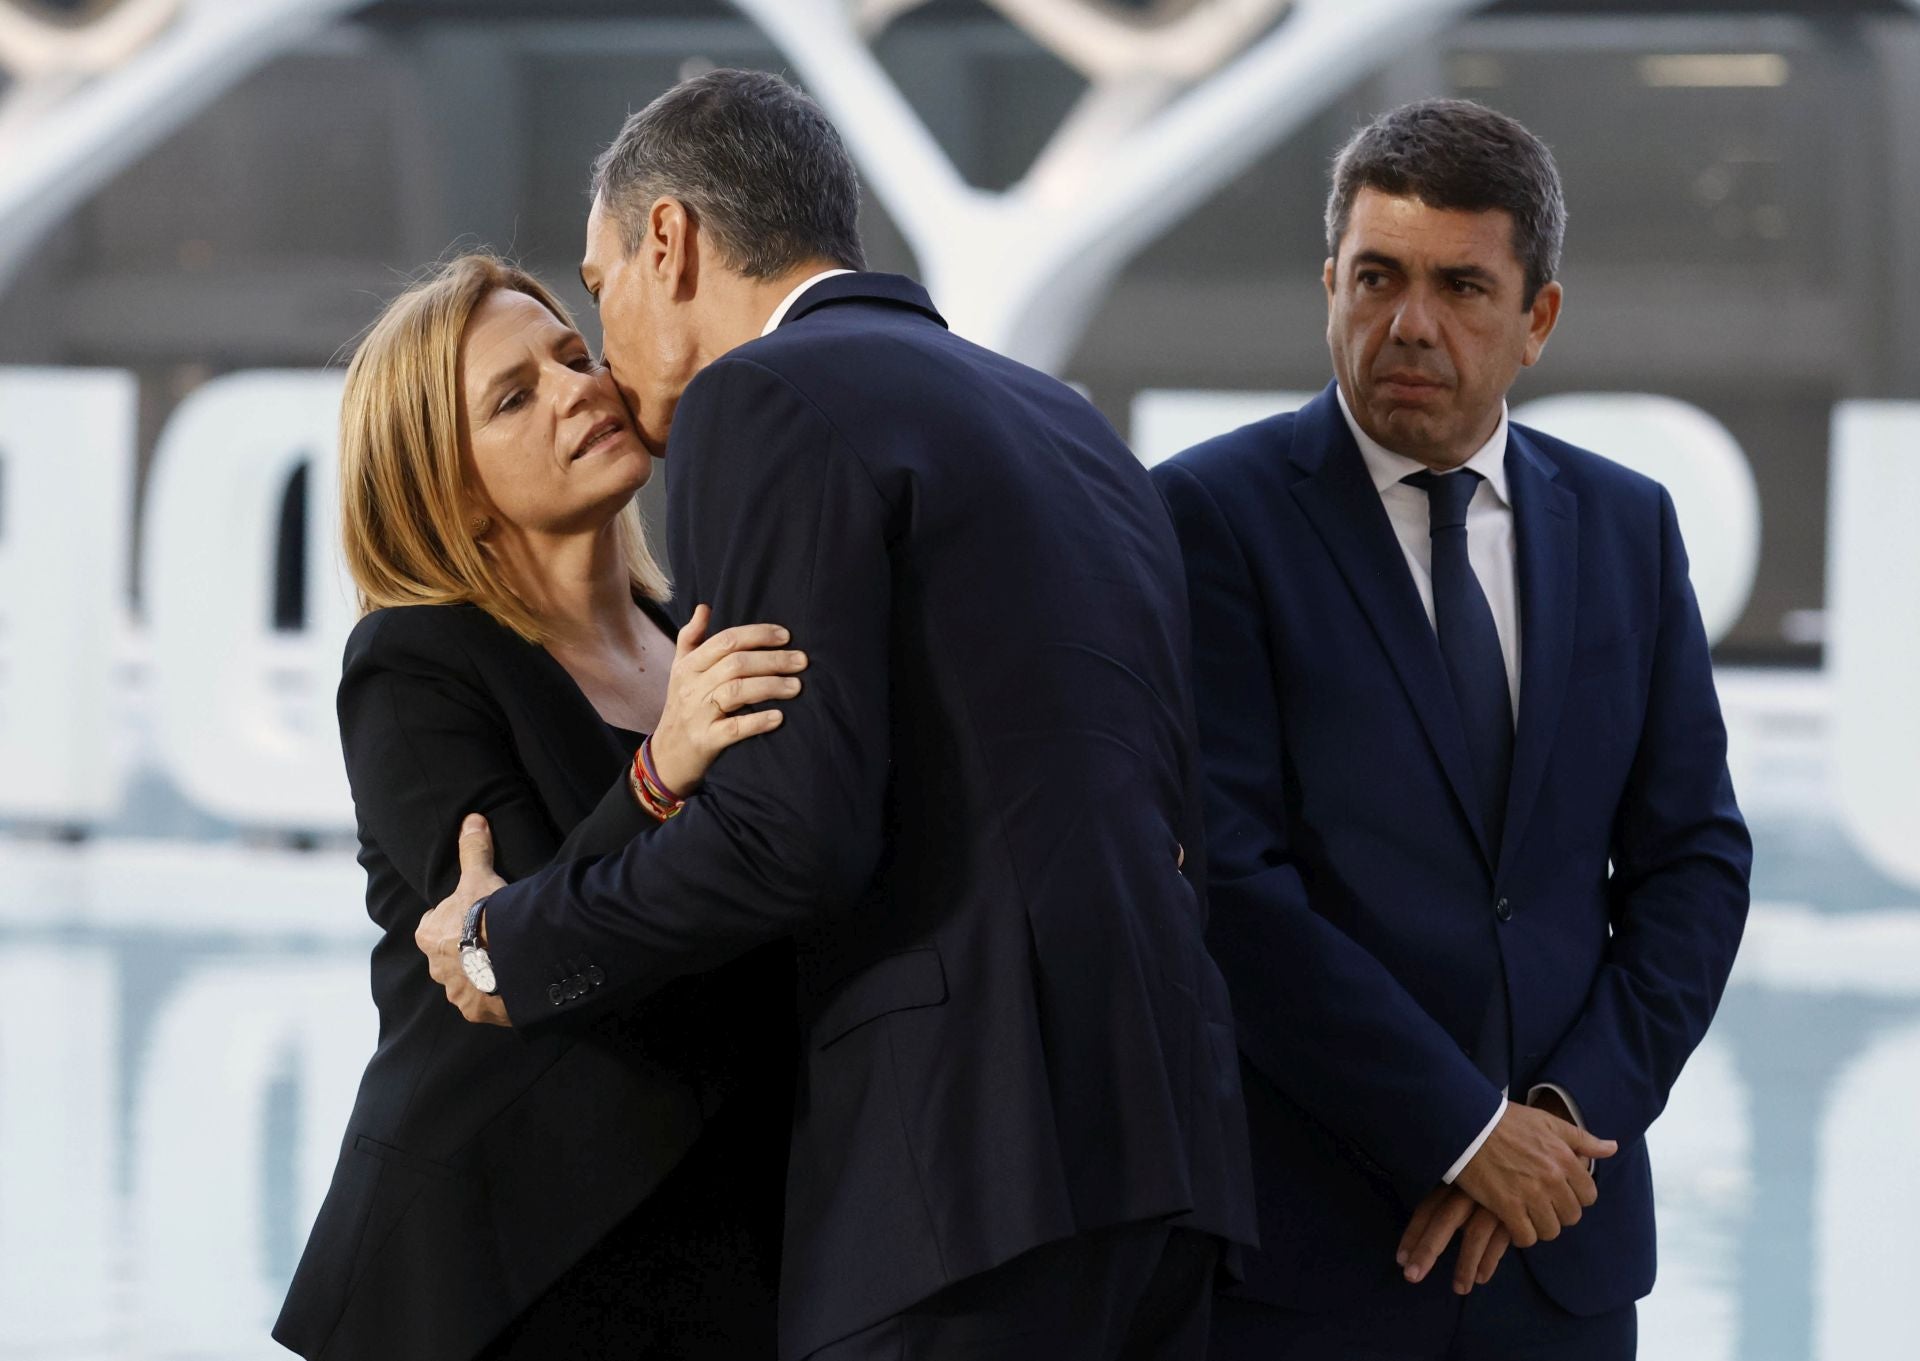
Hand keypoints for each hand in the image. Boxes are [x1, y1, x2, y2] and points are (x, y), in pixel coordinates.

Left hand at [416, 813, 509, 1025]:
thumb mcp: (479, 877)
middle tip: (494, 939)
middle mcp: (435, 968)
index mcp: (429, 935)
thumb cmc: (487, 914)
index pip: (435, 926)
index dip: (455, 920)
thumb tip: (472, 819)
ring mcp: (455, 992)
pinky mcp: (475, 1011)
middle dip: (466, 951)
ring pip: (466, 982)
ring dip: (481, 975)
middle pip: (449, 956)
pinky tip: (512, 984)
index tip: (475, 916)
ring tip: (507, 963)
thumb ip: (473, 850)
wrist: (510, 955)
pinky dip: (495, 996)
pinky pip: (484, 1003)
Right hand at [647, 604, 807, 795]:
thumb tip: (704, 607)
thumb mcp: (680, 671)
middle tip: (802, 661)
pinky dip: (757, 721)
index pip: (725, 641)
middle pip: (736, 664)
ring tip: (797, 686)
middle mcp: (691, 687)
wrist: (666, 756)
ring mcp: (698, 714)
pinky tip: (778, 717)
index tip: (785, 636)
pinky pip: (734, 728)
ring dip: (771, 686)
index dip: (757, 634)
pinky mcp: (705, 741)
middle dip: (772, 660)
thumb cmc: (681, 708)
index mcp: (688, 666)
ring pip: (737, 691)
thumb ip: (691, 638)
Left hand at [1397, 1185, 1510, 1293]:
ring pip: (1474, 1234)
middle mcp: (1471, 1189)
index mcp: (1454, 1181)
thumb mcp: (1468, 1182)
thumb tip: (1427, 1231)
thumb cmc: (1494, 1179)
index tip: (1400, 1259)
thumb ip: (1451, 1201)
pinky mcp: (1517, 1212)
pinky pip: (1501, 1240)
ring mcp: (1494, 1199)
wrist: (1533, 1169)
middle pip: (1444, 1220)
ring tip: (1459, 1289)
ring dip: (1464, 1265)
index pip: (1428, 1207)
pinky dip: (1490, 1260)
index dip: (1413, 1234)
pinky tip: (1481, 1277)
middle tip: (1411, 1277)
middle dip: (1426, 1250)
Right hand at [1454, 1100, 1617, 1247]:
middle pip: (1571, 1216)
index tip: (1559, 1193)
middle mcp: (1552, 1179)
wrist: (1468, 1123)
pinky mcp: (1507, 1206)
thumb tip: (1612, 1147)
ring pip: (1550, 1230)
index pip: (1588, 1196)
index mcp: (1565, 1158)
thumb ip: (1583, 1139)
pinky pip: (1526, 1237)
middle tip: (1541, 1205)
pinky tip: (1512, 1222)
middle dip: (1558, 1213)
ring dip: (1540, 1226)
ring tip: (1527, 1215)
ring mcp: (1530, 1194)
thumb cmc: (1507, 1121)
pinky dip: (1521, 1234)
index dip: (1575, 1197)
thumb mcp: (1548, 1122)